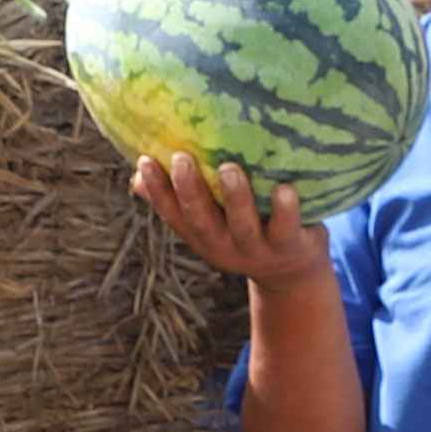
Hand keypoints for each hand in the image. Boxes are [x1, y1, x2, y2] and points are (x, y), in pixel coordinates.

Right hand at [133, 149, 322, 285]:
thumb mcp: (212, 219)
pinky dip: (286, 210)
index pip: (172, 213)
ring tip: (228, 169)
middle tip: (181, 158)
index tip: (145, 160)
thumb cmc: (246, 229)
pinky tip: (285, 188)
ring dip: (235, 199)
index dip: (157, 190)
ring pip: (243, 227)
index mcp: (201, 235)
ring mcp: (257, 249)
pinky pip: (286, 229)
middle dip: (190, 191)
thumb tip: (137, 173)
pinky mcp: (291, 246)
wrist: (293, 273)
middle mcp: (224, 246)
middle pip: (202, 221)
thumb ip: (180, 197)